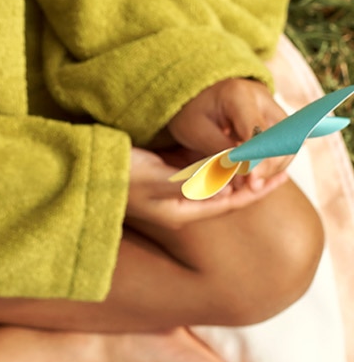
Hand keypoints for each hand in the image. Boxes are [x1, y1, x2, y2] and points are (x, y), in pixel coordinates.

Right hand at [126, 145, 287, 229]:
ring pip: (212, 181)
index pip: (231, 203)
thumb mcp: (158, 179)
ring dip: (234, 170)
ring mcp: (167, 191)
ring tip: (257, 156)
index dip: (258, 189)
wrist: (79, 170)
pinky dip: (214, 161)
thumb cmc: (116, 176)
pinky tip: (223, 149)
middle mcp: (177, 205)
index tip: (282, 176)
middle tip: (277, 165)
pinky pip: (195, 170)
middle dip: (250, 180)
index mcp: (181, 212)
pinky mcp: (158, 175)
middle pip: (224, 193)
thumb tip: (231, 187)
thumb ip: (195, 182)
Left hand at [164, 77, 294, 185]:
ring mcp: (273, 109)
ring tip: (250, 182)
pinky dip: (271, 163)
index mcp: (239, 95)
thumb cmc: (191, 112)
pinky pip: (283, 146)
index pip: (258, 131)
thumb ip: (219, 152)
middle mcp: (264, 99)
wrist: (197, 98)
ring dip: (272, 168)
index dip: (258, 158)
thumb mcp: (196, 131)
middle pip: (281, 139)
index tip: (252, 181)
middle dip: (269, 167)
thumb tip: (243, 176)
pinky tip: (254, 174)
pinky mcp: (277, 121)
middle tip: (252, 186)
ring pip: (287, 145)